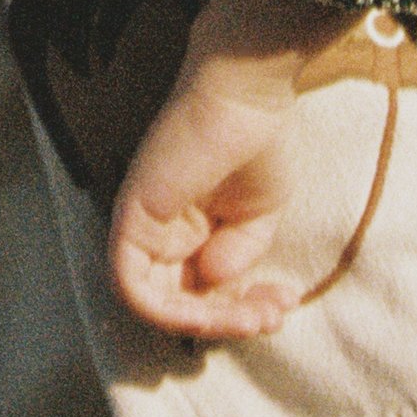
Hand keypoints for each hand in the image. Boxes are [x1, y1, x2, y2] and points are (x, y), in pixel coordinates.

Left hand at [108, 0, 338, 343]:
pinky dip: (170, 312)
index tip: (284, 304)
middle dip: (229, 322)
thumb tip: (212, 281)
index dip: (240, 310)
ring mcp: (143, 226)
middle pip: (180, 303)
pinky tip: (222, 307)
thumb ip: (237, 258)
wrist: (248, 93)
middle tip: (273, 316)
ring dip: (208, 322)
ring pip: (157, 305)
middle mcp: (161, 233)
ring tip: (256, 316)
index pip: (200, 292)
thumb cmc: (257, 140)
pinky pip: (132, 286)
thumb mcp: (257, 217)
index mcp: (188, 231)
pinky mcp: (131, 219)